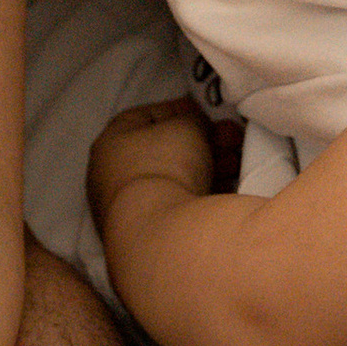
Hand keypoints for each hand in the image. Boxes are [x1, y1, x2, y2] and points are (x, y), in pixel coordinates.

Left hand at [88, 97, 229, 245]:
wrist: (161, 233)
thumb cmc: (164, 167)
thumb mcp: (185, 127)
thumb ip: (193, 120)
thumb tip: (199, 127)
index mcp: (110, 144)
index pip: (142, 118)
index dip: (176, 111)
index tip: (204, 114)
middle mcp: (113, 177)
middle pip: (164, 150)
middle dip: (200, 142)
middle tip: (230, 138)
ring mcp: (131, 209)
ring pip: (176, 179)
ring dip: (208, 167)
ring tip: (236, 162)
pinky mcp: (151, 234)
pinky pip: (181, 205)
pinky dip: (203, 194)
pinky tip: (227, 187)